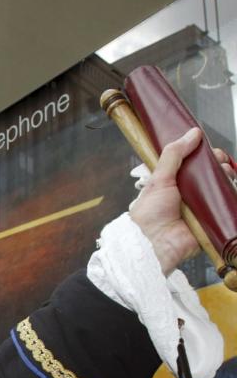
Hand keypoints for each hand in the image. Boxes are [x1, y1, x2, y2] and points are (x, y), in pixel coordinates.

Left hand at [129, 127, 236, 273]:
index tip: (210, 149)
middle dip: (219, 164)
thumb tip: (192, 134)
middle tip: (221, 161)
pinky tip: (233, 187)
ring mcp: (200, 207)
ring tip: (227, 172)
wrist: (155, 244)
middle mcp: (186, 194)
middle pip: (210, 174)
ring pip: (220, 187)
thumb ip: (173, 154)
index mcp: (171, 184)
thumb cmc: (150, 215)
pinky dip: (231, 196)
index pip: (192, 164)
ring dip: (227, 177)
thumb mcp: (159, 179)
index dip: (204, 155)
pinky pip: (226, 206)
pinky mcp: (211, 220)